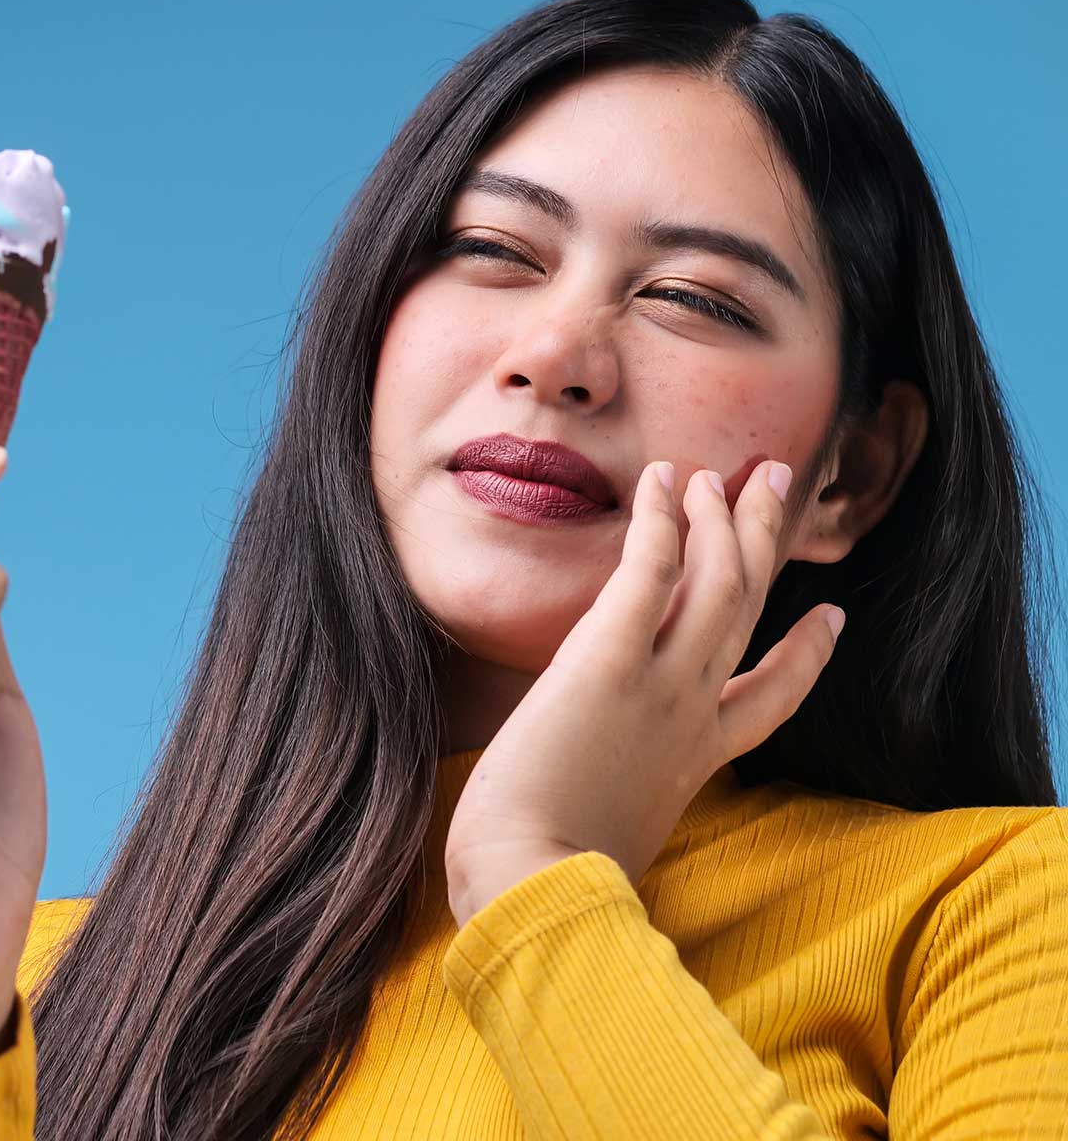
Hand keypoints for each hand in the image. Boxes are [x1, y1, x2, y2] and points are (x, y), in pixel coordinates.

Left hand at [443, 458, 843, 925]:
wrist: (528, 887)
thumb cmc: (546, 883)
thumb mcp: (606, 844)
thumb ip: (618, 815)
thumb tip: (585, 826)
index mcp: (693, 763)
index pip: (767, 702)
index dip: (804, 657)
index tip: (830, 620)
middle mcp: (690, 715)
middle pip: (747, 610)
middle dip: (765, 542)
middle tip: (776, 484)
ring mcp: (658, 686)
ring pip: (715, 580)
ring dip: (720, 517)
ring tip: (718, 471)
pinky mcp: (607, 662)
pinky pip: (650, 573)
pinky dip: (662, 521)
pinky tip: (664, 479)